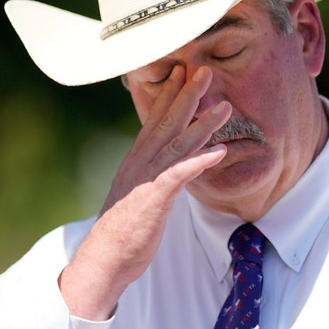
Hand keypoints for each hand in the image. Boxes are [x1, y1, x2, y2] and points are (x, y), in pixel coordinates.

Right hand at [59, 64, 231, 319]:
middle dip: (187, 95)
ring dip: (203, 123)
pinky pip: (180, 175)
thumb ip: (152, 178)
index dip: (169, 95)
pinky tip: (220, 151)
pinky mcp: (154, 198)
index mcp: (136, 161)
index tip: (181, 71)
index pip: (154, 120)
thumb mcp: (138, 196)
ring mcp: (146, 179)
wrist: (104, 258)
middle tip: (204, 70)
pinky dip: (200, 161)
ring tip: (225, 106)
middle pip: (167, 122)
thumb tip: (167, 171)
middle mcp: (140, 163)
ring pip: (179, 143)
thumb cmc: (123, 231)